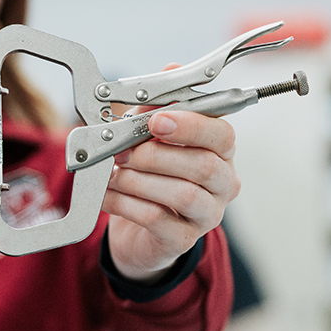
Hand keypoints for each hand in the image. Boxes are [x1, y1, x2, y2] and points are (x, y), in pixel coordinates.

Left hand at [101, 108, 240, 283]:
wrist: (136, 230)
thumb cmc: (148, 175)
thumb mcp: (148, 138)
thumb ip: (151, 113)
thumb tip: (152, 92)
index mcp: (220, 153)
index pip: (222, 135)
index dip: (191, 126)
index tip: (156, 122)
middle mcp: (223, 184)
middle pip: (204, 166)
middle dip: (155, 155)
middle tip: (122, 152)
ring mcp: (207, 215)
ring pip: (183, 194)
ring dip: (139, 180)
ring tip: (113, 174)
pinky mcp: (183, 239)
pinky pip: (156, 218)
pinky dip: (125, 203)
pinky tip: (107, 195)